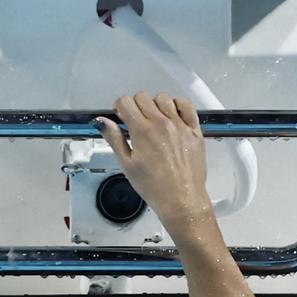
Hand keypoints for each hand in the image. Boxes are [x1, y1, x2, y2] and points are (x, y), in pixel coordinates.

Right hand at [95, 92, 212, 233]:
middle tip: (135, 121)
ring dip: (155, 105)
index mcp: (142, 131)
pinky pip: (187, 106)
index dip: (119, 107)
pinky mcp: (194, 131)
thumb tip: (102, 122)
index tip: (121, 115)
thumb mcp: (127, 164)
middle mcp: (162, 123)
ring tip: (154, 120)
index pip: (125, 102)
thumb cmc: (155, 187)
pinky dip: (178, 105)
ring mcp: (180, 125)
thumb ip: (114, 138)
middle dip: (135, 106)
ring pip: (163, 98)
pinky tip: (172, 114)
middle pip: (142, 97)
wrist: (181, 199)